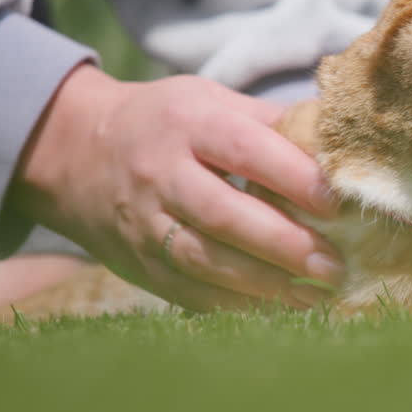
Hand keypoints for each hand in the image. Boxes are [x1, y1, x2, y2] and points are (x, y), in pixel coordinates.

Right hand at [11, 64, 344, 310]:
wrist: (72, 152)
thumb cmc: (164, 121)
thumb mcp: (210, 100)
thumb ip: (271, 121)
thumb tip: (338, 139)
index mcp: (189, 123)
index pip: (246, 150)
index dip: (293, 178)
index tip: (336, 202)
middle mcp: (162, 174)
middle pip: (224, 214)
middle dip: (284, 245)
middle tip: (334, 265)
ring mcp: (145, 223)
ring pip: (205, 260)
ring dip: (264, 285)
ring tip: (315, 296)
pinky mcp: (138, 263)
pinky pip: (188, 291)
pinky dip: (235, 305)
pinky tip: (276, 310)